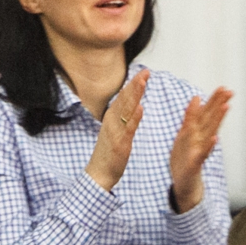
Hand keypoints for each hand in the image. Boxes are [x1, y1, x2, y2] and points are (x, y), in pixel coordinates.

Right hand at [85, 68, 149, 191]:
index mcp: (113, 118)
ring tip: (142, 82)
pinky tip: (140, 108)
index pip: (124, 98)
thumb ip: (123, 118)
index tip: (144, 72)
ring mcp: (115, 132)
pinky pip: (127, 129)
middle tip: (146, 71)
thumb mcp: (117, 131)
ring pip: (125, 110)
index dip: (134, 84)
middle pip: (124, 99)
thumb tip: (130, 105)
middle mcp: (112, 122)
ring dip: (134, 95)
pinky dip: (133, 117)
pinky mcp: (120, 143)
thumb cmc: (109, 153)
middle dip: (135, 84)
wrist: (99, 173)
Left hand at [169, 87, 231, 212]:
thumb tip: (197, 98)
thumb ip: (191, 117)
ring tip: (225, 107)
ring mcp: (199, 151)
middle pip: (210, 119)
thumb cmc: (184, 161)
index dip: (214, 100)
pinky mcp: (194, 164)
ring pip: (209, 133)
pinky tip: (215, 138)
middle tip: (229, 92)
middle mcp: (200, 140)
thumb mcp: (184, 135)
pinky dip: (208, 146)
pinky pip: (202, 154)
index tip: (223, 88)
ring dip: (217, 120)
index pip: (206, 113)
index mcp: (196, 133)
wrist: (183, 185)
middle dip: (219, 105)